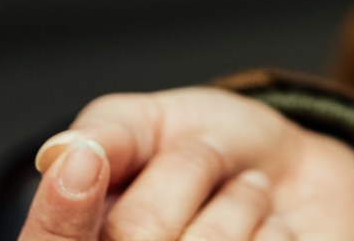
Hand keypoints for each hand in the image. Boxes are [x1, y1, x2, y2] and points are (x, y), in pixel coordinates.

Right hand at [17, 87, 353, 240]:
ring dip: (238, 200)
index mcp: (79, 240)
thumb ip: (106, 134)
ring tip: (242, 196)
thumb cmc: (214, 156)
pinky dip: (273, 229)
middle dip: (186, 169)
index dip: (60, 213)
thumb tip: (60, 153)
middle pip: (135, 233)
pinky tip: (268, 229)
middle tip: (208, 158)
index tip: (83, 163)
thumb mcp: (151, 123)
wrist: (293, 178)